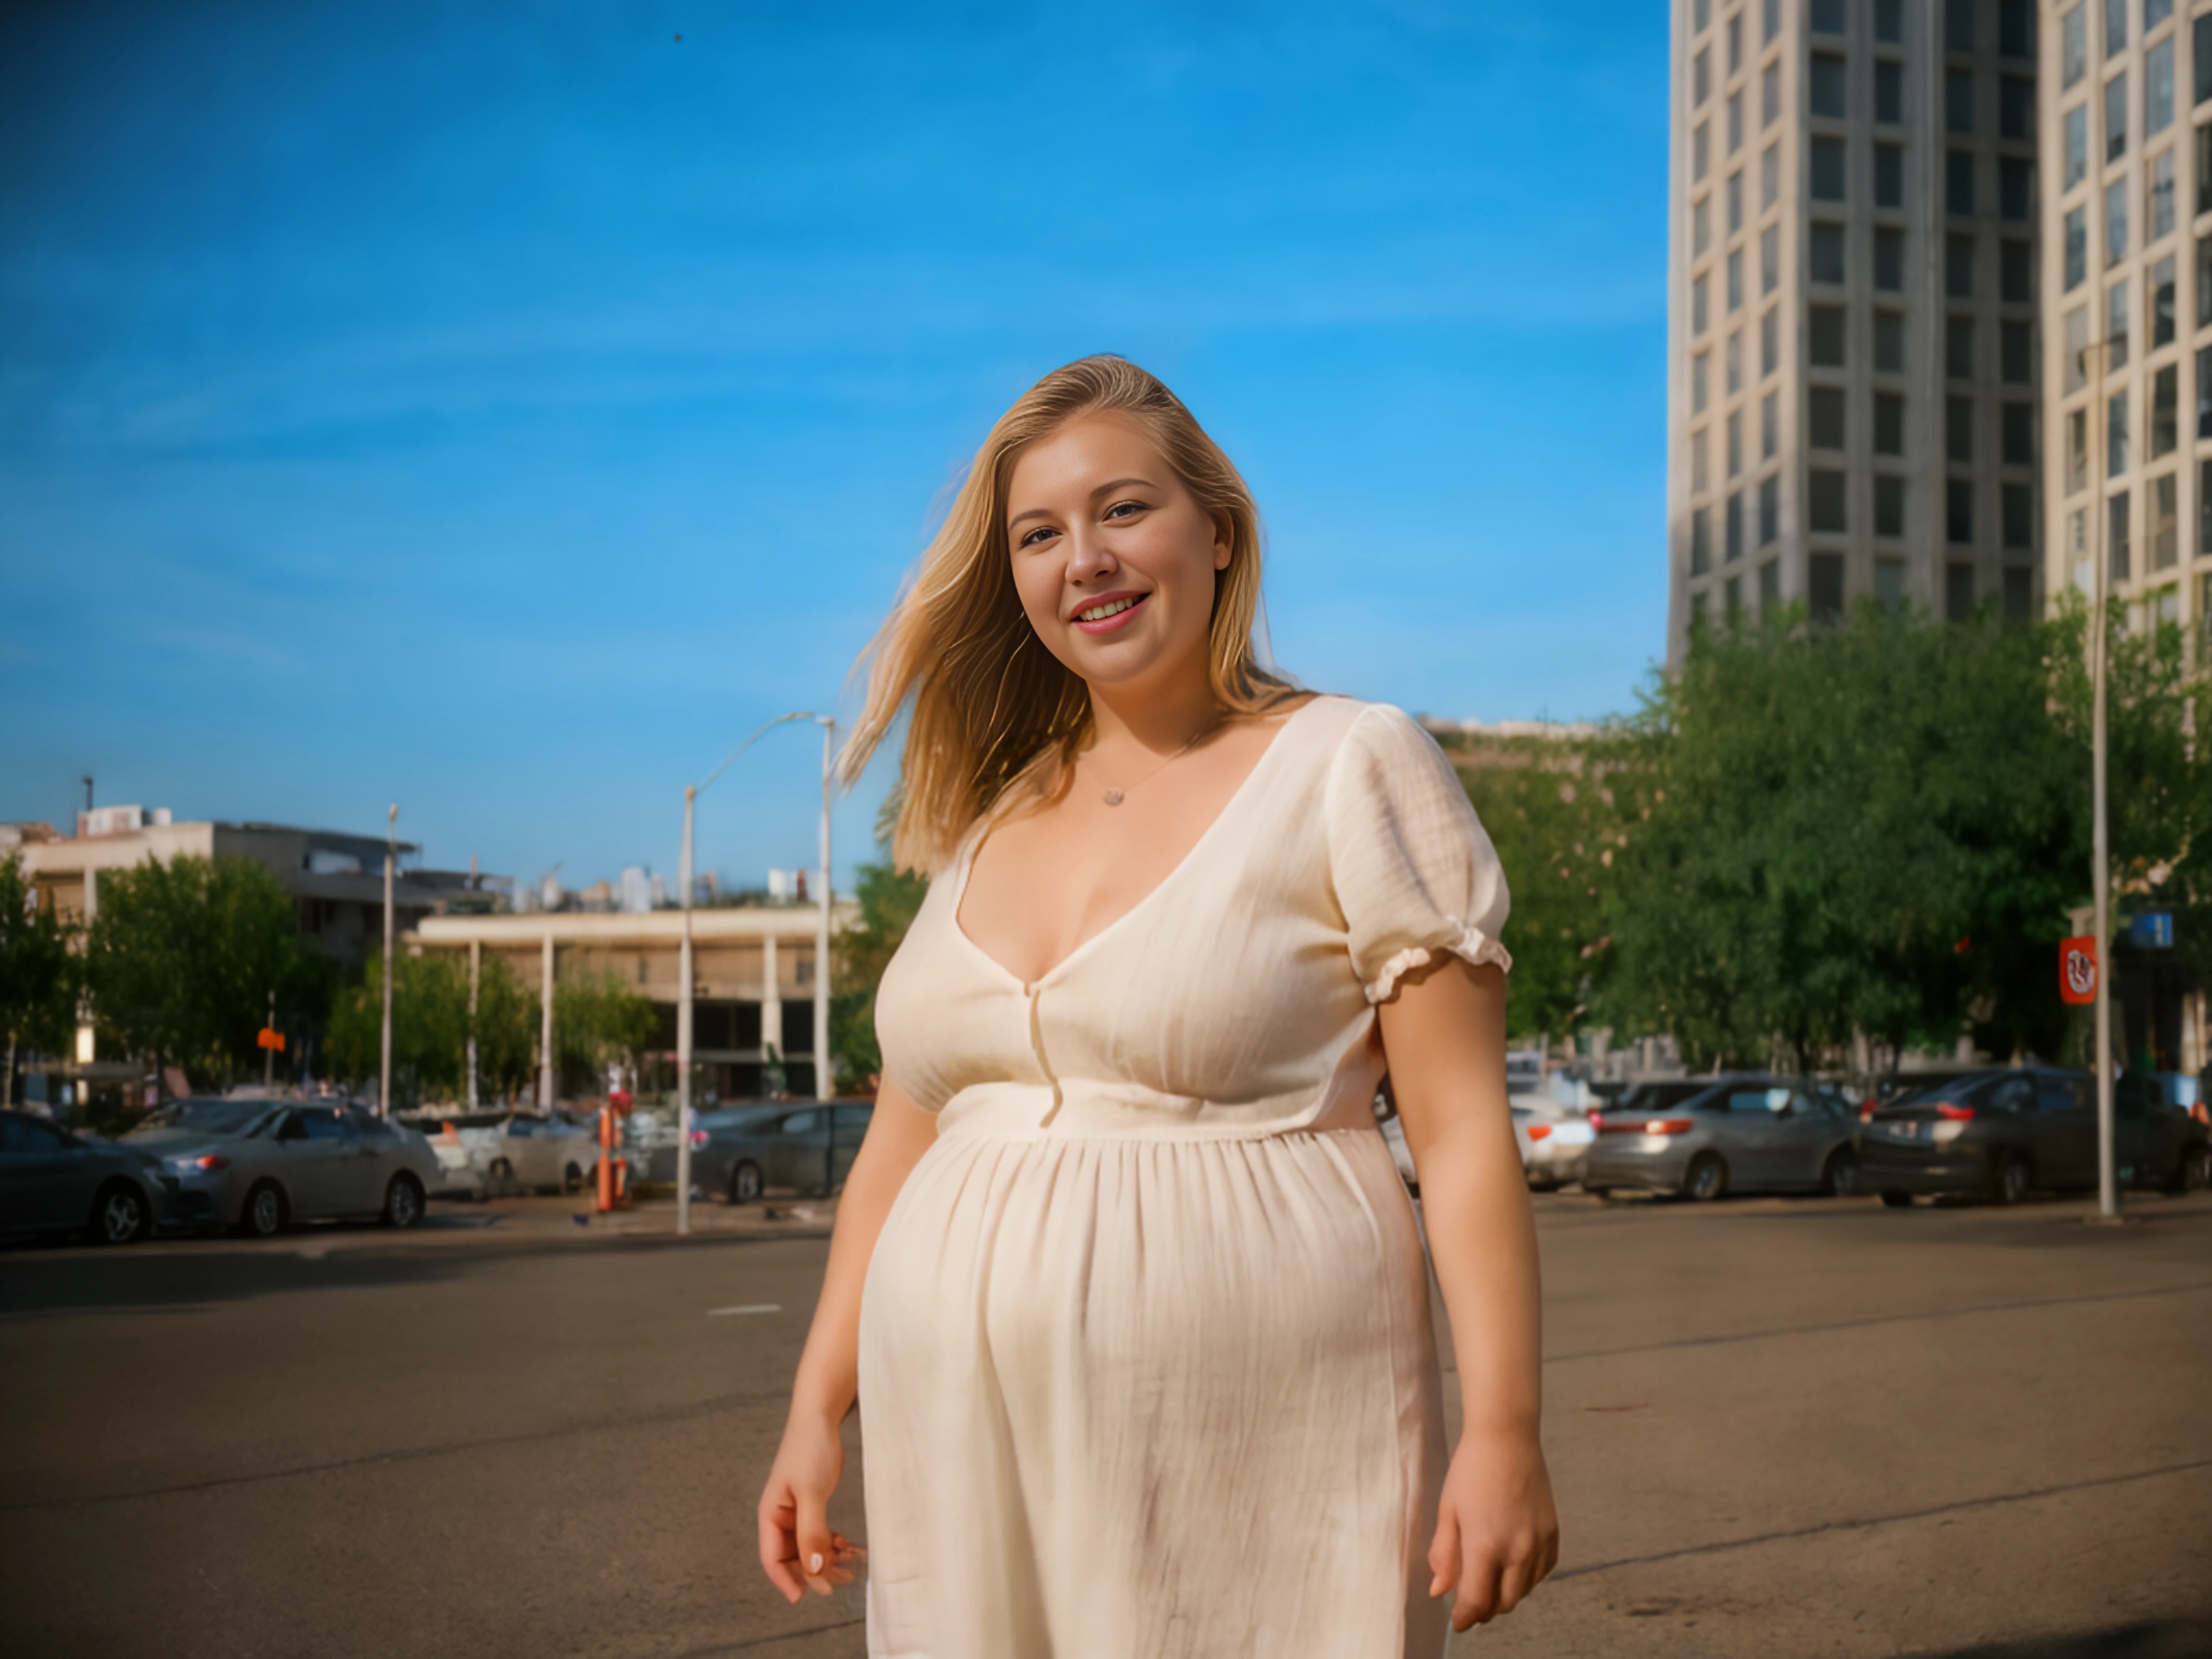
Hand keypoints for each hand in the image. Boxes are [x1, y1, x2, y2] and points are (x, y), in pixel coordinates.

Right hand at [758, 1410, 866, 1602]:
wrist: (820, 1416)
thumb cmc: (809, 1449)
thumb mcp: (812, 1493)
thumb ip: (812, 1532)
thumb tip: (814, 1570)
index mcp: (770, 1514)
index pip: (771, 1559)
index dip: (785, 1581)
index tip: (803, 1598)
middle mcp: (780, 1516)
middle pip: (791, 1557)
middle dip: (813, 1572)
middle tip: (840, 1582)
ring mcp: (796, 1510)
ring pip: (808, 1546)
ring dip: (826, 1559)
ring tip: (851, 1567)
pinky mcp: (812, 1503)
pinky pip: (819, 1533)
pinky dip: (833, 1543)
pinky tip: (849, 1547)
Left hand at [1427, 1428, 1558, 1631]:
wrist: (1506, 1437)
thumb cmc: (1471, 1471)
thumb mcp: (1448, 1512)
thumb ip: (1444, 1555)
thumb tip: (1439, 1591)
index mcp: (1486, 1546)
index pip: (1477, 1602)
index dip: (1465, 1618)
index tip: (1458, 1623)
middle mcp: (1518, 1550)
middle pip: (1503, 1603)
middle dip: (1485, 1609)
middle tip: (1470, 1603)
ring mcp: (1539, 1542)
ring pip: (1524, 1589)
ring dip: (1506, 1594)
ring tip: (1489, 1581)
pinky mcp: (1553, 1532)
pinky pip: (1542, 1571)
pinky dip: (1527, 1577)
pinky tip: (1512, 1565)